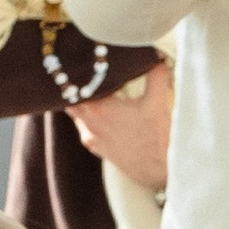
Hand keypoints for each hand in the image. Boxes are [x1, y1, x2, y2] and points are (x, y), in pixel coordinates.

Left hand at [72, 60, 170, 190]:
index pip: (76, 85)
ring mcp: (90, 137)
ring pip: (76, 113)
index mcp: (100, 108)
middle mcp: (89, 123)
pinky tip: (104, 110)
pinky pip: (84, 126)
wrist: (159, 171)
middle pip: (69, 99)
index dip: (77, 72)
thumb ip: (156, 74)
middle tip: (84, 72)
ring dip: (83, 101)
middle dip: (76, 86)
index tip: (81, 61)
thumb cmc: (157, 139)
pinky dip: (89, 116)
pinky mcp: (96, 147)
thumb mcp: (158, 101)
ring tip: (94, 89)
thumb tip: (157, 56)